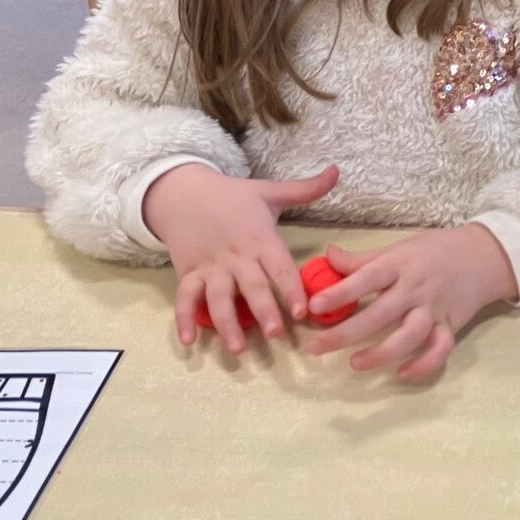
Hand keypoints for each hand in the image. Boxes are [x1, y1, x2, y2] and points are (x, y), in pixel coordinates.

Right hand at [145, 163, 339, 351]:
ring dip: (227, 323)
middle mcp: (236, 256)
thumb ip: (305, 189)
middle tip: (276, 334)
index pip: (279, 266)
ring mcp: (210, 267)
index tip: (303, 310)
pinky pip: (185, 298)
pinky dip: (184, 319)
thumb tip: (336, 171)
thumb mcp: (269, 191)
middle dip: (263, 310)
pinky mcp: (189, 273)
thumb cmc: (233, 196)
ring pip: (218, 298)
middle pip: (250, 286)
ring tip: (237, 348)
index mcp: (259, 238)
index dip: (291, 287)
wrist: (182, 191)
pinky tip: (189, 341)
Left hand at [304, 225, 516, 378]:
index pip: (367, 278)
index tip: (313, 306)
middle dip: (345, 333)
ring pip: (409, 336)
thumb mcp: (399, 247)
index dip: (340, 293)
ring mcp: (435, 309)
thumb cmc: (436, 250)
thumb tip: (327, 256)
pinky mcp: (451, 326)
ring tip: (355, 363)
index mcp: (401, 264)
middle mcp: (417, 288)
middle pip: (380, 314)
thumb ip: (363, 258)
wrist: (485, 256)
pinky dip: (423, 365)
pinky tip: (401, 373)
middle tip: (316, 347)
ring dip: (381, 353)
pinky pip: (440, 350)